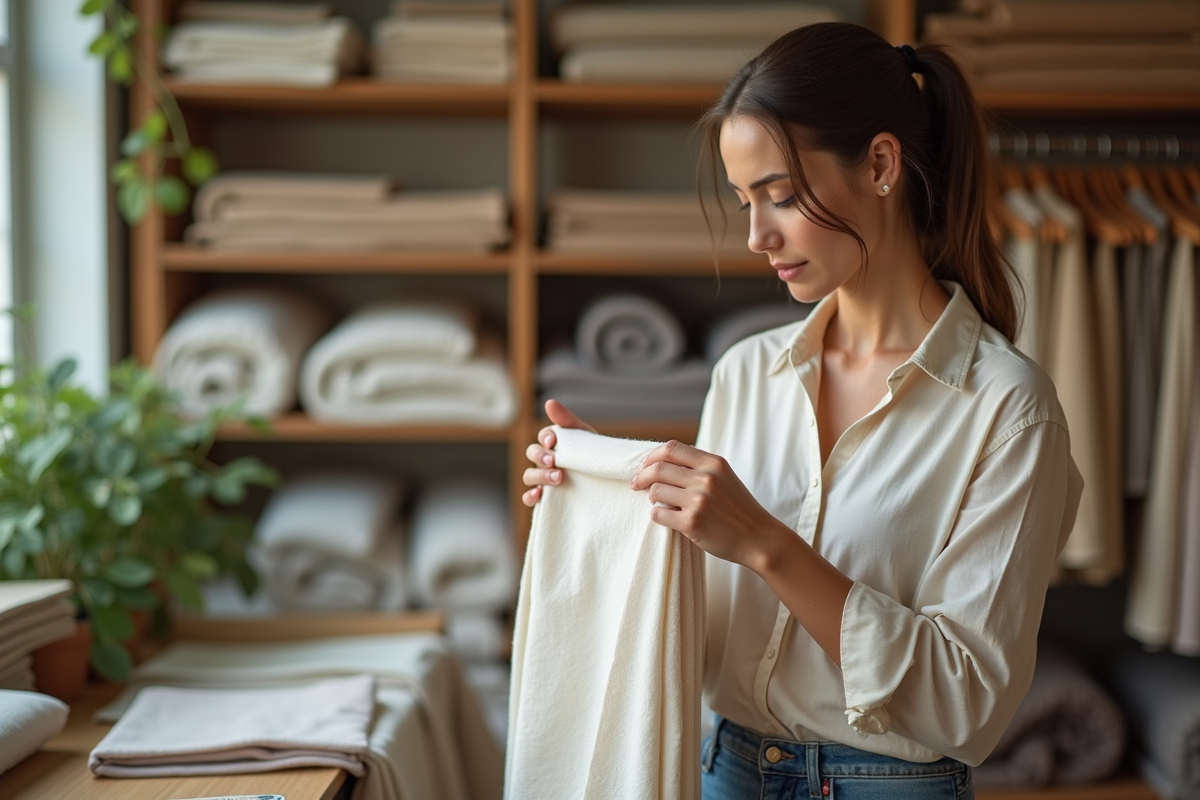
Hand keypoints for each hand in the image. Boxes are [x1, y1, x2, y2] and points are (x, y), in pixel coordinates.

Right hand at [522, 399, 595, 506]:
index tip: (553, 441)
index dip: (545, 438)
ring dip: (539, 476)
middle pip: (531, 454)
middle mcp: (544, 460)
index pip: (542, 436)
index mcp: (553, 443)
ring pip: (529, 475)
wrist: (606, 478)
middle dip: (540, 456)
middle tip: (554, 461)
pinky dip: (529, 496)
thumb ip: (567, 420)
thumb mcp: (584, 435)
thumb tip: (549, 402)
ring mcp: (543, 479)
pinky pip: (529, 497)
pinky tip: (538, 495)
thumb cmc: (592, 452)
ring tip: (558, 478)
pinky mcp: (546, 497)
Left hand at [630, 440, 785, 568]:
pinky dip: (657, 514)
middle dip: (642, 476)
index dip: (652, 456)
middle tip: (636, 484)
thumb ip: (698, 467)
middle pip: (658, 468)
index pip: (671, 448)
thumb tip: (662, 462)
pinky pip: (658, 513)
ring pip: (655, 491)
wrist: (758, 538)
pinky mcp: (692, 522)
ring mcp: (699, 500)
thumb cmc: (738, 509)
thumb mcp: (724, 478)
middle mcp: (706, 478)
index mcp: (714, 463)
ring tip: (658, 503)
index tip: (645, 466)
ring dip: (651, 497)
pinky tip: (665, 517)